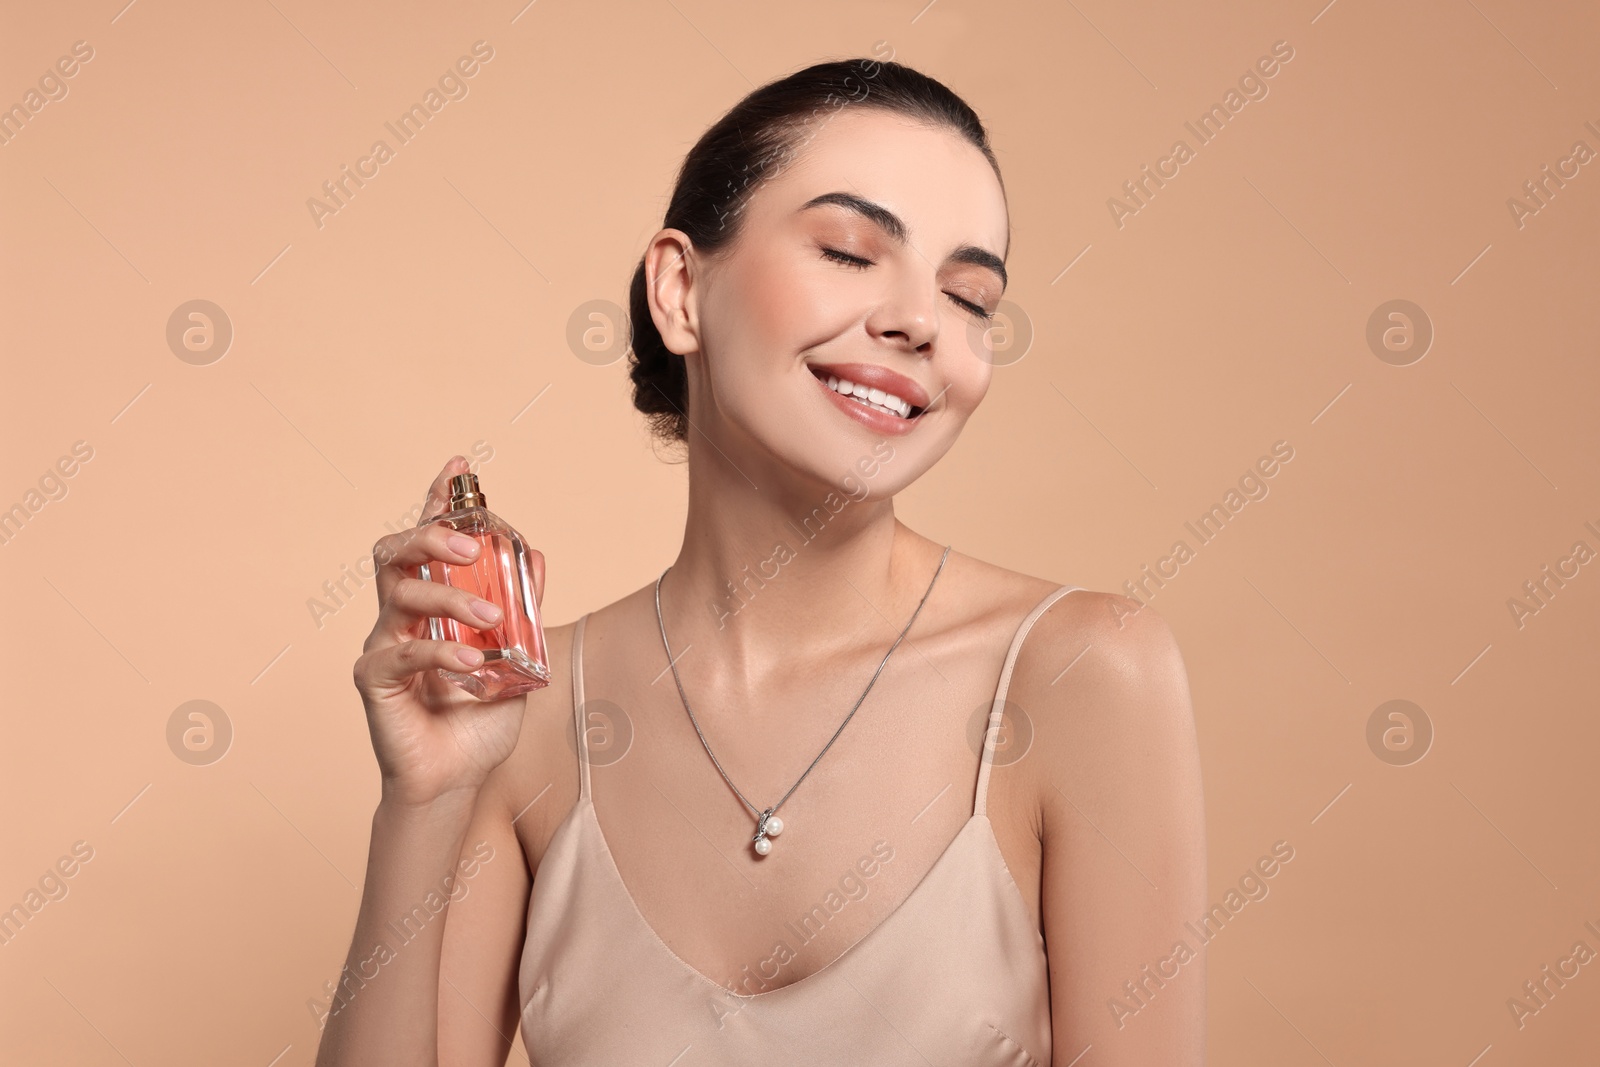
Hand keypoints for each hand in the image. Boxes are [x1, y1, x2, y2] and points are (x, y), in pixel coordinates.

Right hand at [351, 456, 546, 807]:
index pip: (429, 541)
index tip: (459, 465)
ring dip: (449, 598)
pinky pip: (400, 653)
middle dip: (429, 535)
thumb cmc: (479, 719)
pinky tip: (472, 663)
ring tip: (491, 617)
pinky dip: (440, 651)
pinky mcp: (375, 681)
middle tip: (470, 542)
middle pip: (395, 554)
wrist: (457, 779)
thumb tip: (538, 554)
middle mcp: (401, 617)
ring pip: (399, 596)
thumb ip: (524, 609)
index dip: (438, 500)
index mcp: (433, 604)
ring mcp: (384, 645)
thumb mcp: (519, 659)